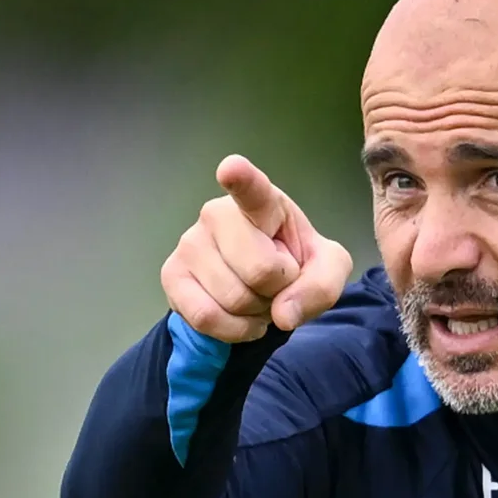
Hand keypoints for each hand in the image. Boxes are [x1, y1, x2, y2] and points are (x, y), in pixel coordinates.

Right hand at [160, 155, 352, 341]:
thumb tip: (282, 314)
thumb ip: (321, 287)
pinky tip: (240, 319)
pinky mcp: (171, 275)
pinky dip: (231, 329)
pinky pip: (204, 316)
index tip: (231, 168)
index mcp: (262, 202)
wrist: (258, 284)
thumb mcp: (327, 270)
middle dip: (277, 290)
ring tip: (256, 297)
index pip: (252, 189)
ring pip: (232, 298)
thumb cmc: (293, 262)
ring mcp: (189, 244)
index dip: (241, 178)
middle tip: (275, 283)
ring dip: (255, 313)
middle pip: (259, 270)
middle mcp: (217, 214)